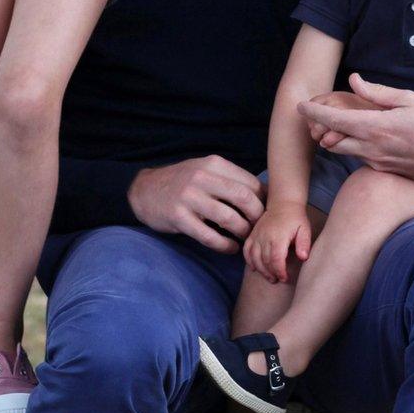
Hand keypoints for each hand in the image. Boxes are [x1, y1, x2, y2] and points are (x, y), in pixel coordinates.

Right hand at [127, 155, 263, 253]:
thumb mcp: (205, 171)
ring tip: (245, 239)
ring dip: (242, 232)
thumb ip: (230, 179)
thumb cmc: (183, 182)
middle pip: (243, 198)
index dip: (264, 201)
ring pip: (228, 218)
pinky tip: (231, 248)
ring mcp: (189, 197)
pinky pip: (209, 236)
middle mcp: (202, 177)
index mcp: (213, 164)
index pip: (250, 182)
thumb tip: (266, 195)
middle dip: (257, 217)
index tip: (268, 214)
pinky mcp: (179, 217)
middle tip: (260, 229)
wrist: (145, 190)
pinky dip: (224, 245)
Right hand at [244, 202, 310, 284]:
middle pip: (265, 261)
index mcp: (278, 236)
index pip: (276, 259)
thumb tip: (303, 257)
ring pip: (254, 258)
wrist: (283, 204)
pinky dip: (249, 261)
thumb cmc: (296, 219)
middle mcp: (265, 236)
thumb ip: (304, 244)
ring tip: (270, 277)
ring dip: (261, 270)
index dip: (279, 271)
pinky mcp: (252, 235)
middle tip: (278, 279)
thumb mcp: (305, 229)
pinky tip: (255, 268)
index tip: (285, 278)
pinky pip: (246, 250)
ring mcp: (257, 235)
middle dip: (271, 273)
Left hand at [298, 72, 413, 181]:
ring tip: (334, 123)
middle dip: (319, 128)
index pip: (335, 120)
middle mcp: (373, 148)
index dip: (314, 113)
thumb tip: (353, 80)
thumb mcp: (408, 99)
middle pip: (331, 139)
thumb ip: (376, 92)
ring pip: (343, 150)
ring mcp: (377, 162)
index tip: (300, 105)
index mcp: (377, 127)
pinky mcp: (383, 170)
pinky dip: (352, 146)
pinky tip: (359, 135)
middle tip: (315, 114)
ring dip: (334, 138)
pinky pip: (359, 157)